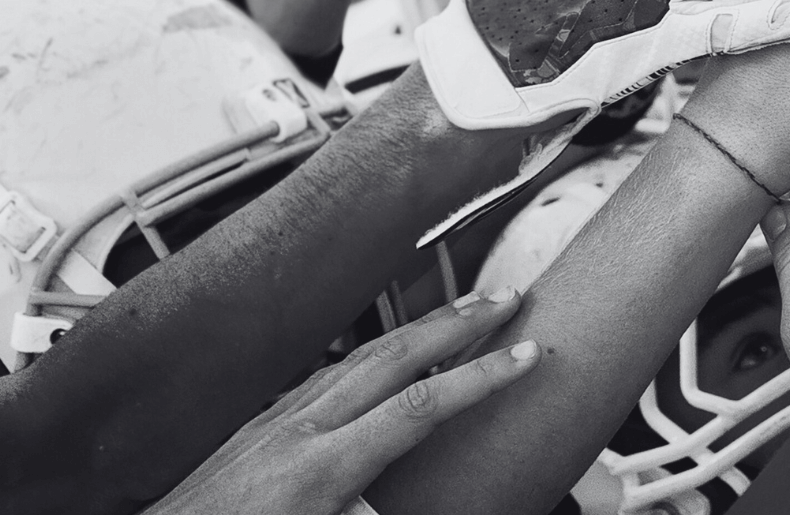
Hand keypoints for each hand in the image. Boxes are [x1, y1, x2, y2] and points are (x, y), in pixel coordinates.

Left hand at [144, 290, 537, 514]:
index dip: (482, 377)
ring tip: (465, 310)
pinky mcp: (262, 422)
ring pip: (362, 354)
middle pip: (396, 354)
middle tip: (508, 297)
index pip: (421, 406)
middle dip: (458, 320)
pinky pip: (330, 372)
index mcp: (321, 467)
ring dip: (421, 329)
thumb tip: (409, 498)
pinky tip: (390, 352)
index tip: (527, 355)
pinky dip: (375, 352)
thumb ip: (367, 513)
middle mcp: (300, 429)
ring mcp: (278, 419)